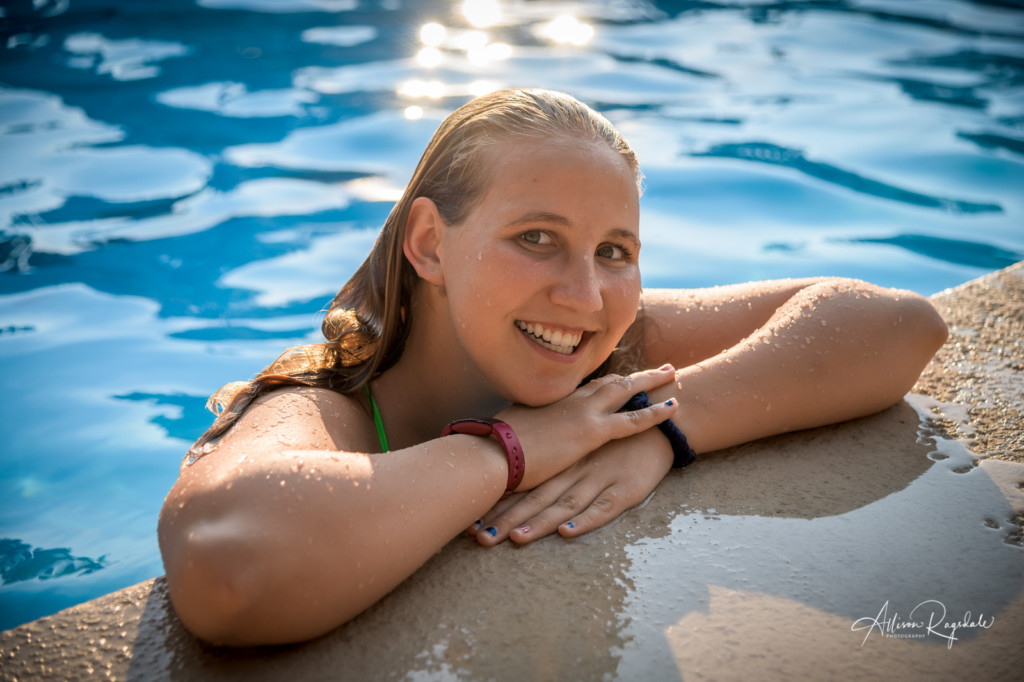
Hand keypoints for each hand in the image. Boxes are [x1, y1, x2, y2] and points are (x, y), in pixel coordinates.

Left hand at [468, 426, 673, 545]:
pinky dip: (584, 521)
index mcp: (562, 459)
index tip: (468, 518)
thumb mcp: (579, 440)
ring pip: (563, 504)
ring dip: (539, 522)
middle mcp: (575, 469)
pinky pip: (602, 508)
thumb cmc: (617, 435)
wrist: (662, 422)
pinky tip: (568, 533)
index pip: (523, 482)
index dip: (496, 501)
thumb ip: (553, 453)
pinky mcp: (624, 489)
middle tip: (479, 537)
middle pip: (535, 497)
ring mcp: (598, 478)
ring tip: (514, 539)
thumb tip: (516, 465)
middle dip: (506, 517)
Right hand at [493, 366, 677, 490]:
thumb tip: (519, 433)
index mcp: (551, 400)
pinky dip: (656, 413)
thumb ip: (524, 429)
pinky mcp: (591, 432)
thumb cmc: (493, 449)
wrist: (491, 454)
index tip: (622, 379)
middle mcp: (569, 400)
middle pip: (610, 382)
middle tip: (659, 369)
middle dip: (636, 375)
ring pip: (626, 391)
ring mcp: (582, 413)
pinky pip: (633, 420)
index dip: (608, 383)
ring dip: (651, 382)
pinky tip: (674, 408)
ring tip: (671, 374)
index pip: (587, 388)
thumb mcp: (510, 432)